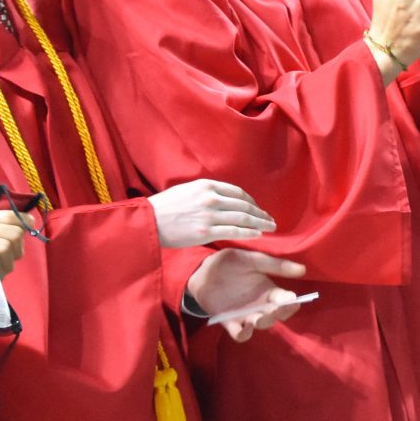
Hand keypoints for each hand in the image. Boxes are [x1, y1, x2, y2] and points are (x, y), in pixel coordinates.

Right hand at [150, 180, 276, 247]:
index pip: (238, 193)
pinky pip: (234, 231)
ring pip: (243, 218)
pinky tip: (257, 235)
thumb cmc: (165, 207)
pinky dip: (249, 233)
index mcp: (207, 185)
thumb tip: (224, 200)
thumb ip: (207, 193)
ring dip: (260, 223)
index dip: (252, 201)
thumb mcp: (187, 190)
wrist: (149, 221)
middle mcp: (211, 198)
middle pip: (244, 205)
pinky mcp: (206, 231)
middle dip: (260, 213)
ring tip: (269, 227)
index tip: (258, 208)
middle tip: (270, 219)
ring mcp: (210, 215)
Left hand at [185, 249, 309, 341]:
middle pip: (276, 315)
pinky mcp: (229, 322)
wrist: (204, 270)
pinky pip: (240, 334)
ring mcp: (246, 315)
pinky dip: (243, 334)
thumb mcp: (253, 260)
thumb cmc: (231, 262)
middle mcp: (261, 305)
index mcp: (270, 291)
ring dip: (262, 323)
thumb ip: (275, 265)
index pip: (286, 301)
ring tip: (259, 317)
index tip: (294, 299)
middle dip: (279, 314)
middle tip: (278, 308)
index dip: (291, 302)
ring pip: (261, 325)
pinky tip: (244, 327)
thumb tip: (302, 269)